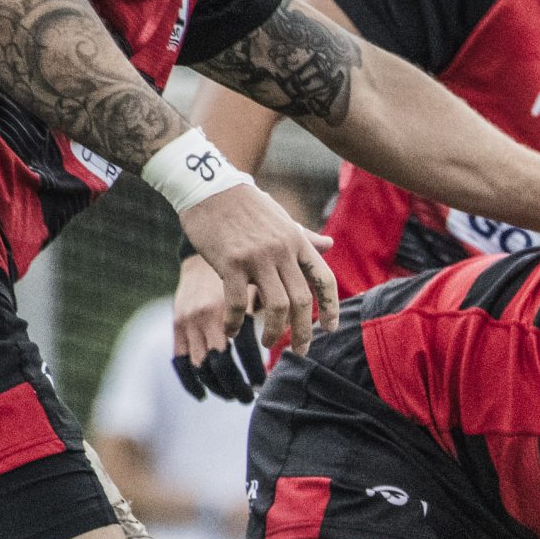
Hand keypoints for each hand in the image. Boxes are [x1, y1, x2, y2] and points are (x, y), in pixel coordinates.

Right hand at [176, 179, 336, 387]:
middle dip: (304, 332)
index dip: (332, 308)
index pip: (324, 280)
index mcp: (297, 242)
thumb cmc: (245, 205)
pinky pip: (237, 303)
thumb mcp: (281, 219)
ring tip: (268, 344)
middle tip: (301, 351)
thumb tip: (330, 245)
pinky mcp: (229, 263)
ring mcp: (256, 257)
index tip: (331, 329)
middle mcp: (282, 251)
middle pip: (302, 301)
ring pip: (277, 307)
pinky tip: (232, 333)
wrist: (208, 187)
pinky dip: (236, 323)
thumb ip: (304, 238)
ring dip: (274, 332)